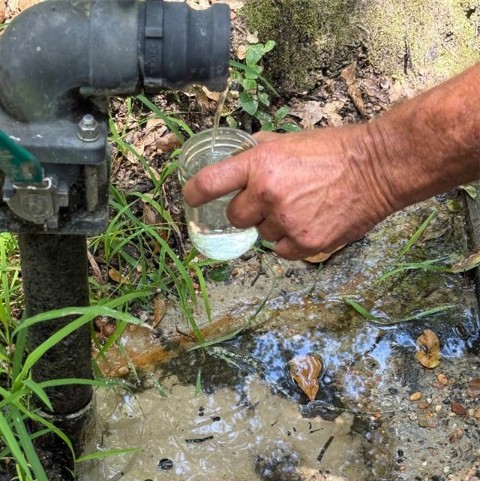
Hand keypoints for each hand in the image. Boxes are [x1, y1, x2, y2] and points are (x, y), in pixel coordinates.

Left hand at [183, 125, 393, 259]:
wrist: (378, 168)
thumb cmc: (337, 150)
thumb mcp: (292, 139)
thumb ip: (262, 150)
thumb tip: (240, 154)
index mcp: (260, 164)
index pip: (208, 183)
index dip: (193, 193)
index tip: (191, 198)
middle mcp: (267, 194)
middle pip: (234, 217)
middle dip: (247, 211)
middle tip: (271, 201)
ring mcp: (286, 222)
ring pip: (261, 235)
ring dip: (273, 226)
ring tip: (301, 208)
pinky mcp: (305, 244)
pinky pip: (281, 251)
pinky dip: (291, 242)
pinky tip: (309, 223)